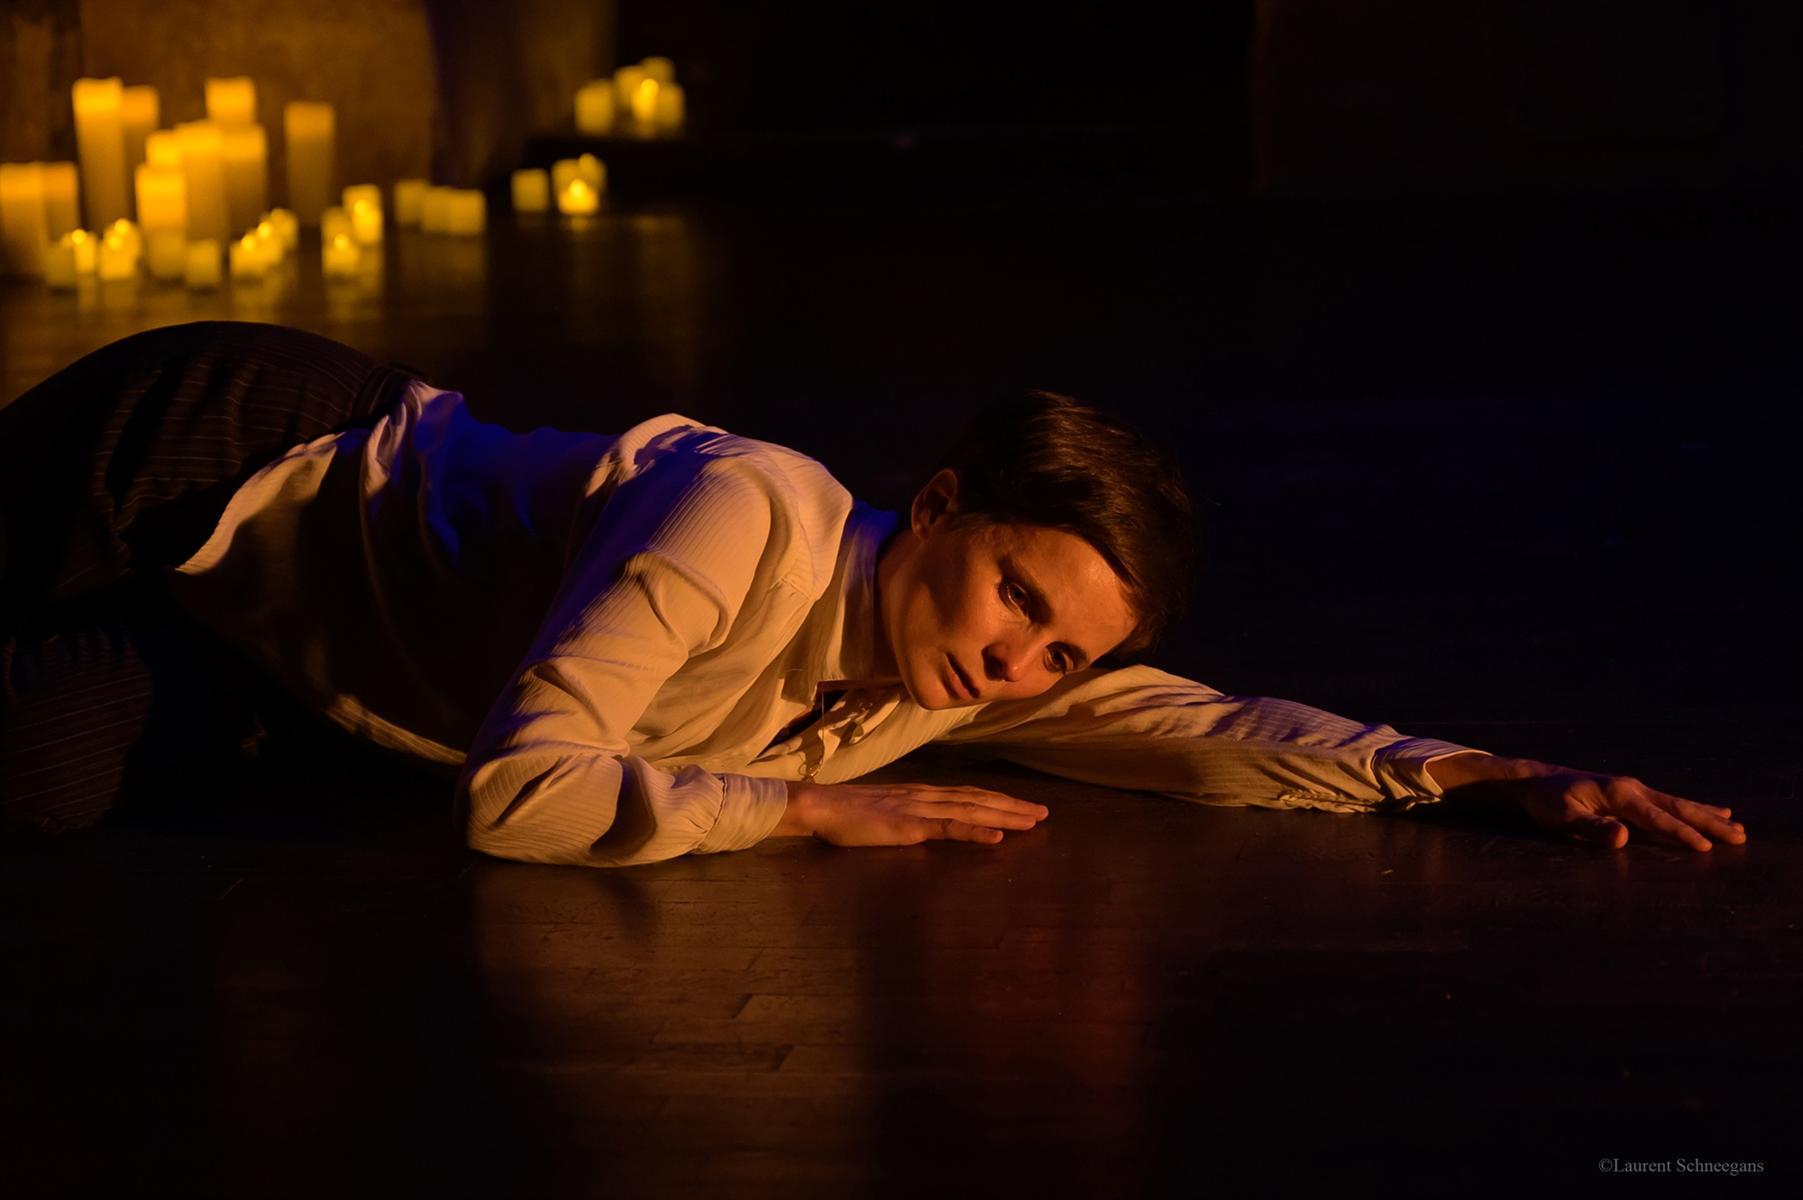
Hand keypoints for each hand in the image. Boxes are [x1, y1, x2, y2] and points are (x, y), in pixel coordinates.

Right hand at [777, 780, 1048, 847]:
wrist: (822, 806)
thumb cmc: (846, 813)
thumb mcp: (884, 812)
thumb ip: (906, 815)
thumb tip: (920, 822)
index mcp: (922, 794)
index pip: (969, 794)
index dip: (998, 799)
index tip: (1024, 805)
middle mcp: (928, 796)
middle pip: (979, 798)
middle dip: (1013, 806)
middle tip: (1044, 813)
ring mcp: (921, 809)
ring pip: (973, 810)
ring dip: (1006, 815)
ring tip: (1034, 821)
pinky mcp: (911, 826)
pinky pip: (950, 828)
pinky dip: (977, 830)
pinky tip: (998, 836)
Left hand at [1426, 753, 1746, 851]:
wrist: (1535, 781)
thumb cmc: (1547, 802)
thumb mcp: (1562, 818)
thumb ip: (1592, 829)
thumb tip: (1623, 838)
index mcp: (1620, 794)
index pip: (1657, 818)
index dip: (1681, 833)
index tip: (1706, 847)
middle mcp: (1632, 788)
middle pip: (1678, 808)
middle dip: (1709, 823)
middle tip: (1741, 837)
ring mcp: (1634, 788)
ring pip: (1678, 803)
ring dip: (1708, 815)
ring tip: (1736, 825)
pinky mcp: (1630, 792)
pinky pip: (1668, 801)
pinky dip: (1692, 807)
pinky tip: (1710, 810)